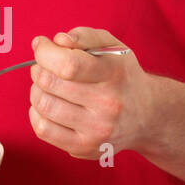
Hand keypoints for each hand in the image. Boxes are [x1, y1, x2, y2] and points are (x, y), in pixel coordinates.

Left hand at [28, 25, 153, 159]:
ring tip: (47, 85)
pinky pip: (43, 129)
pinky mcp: (84, 147)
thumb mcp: (112, 47)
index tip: (41, 46)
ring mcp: (95, 130)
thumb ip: (84, 36)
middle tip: (44, 66)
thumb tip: (57, 41)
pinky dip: (36, 113)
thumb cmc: (122, 76)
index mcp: (114, 75)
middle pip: (50, 84)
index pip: (68, 65)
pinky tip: (49, 104)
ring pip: (43, 106)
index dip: (45, 53)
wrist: (147, 116)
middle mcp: (107, 105)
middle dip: (39, 69)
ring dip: (37, 90)